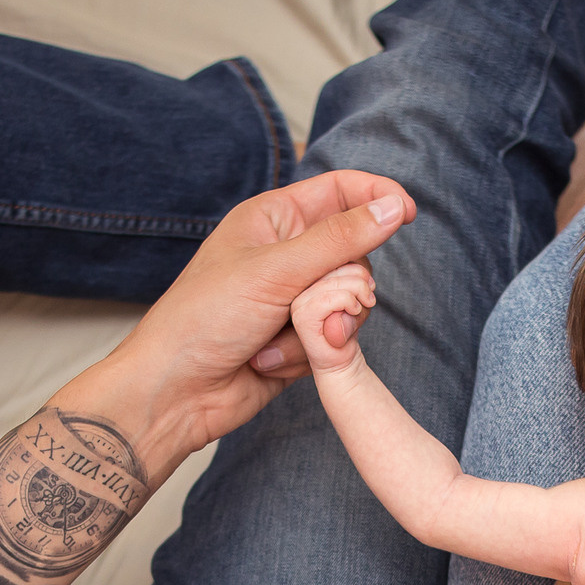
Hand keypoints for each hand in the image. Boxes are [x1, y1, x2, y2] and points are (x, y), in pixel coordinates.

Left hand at [88, 171, 415, 473]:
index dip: (375, 196)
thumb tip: (394, 206)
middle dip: (340, 287)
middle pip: (355, 255)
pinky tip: (266, 362)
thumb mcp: (275, 270)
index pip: (339, 191)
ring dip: (318, 328)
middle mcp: (286, 255)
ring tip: (275, 339)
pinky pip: (332, 340)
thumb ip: (340, 239)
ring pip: (348, 303)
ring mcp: (293, 299)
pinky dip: (307, 355)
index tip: (408, 212)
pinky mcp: (299, 341)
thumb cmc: (204, 319)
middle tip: (311, 306)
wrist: (176, 392)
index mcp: (273, 219)